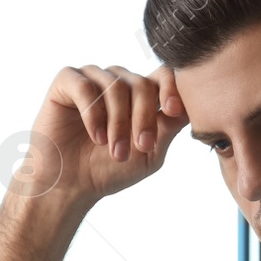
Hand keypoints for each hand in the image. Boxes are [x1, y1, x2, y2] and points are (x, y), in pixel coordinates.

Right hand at [19, 64, 189, 201]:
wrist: (69, 185)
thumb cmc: (109, 170)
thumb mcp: (149, 153)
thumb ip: (169, 127)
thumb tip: (192, 105)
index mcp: (141, 95)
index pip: (164, 76)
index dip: (172, 88)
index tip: (171, 111)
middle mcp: (118, 82)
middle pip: (142, 84)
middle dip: (143, 118)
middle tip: (140, 147)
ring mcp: (93, 78)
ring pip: (116, 85)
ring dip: (118, 122)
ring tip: (114, 150)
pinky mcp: (67, 81)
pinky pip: (86, 86)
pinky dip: (93, 113)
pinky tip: (95, 136)